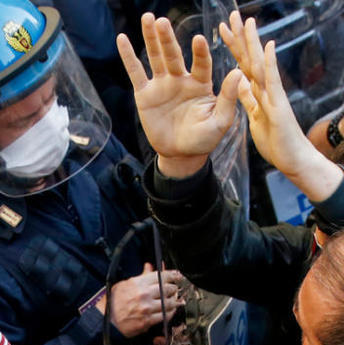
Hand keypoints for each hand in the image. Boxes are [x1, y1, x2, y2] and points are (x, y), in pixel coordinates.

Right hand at [100, 263, 183, 336]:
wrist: (105, 320)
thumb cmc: (112, 302)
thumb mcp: (124, 285)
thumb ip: (140, 276)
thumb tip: (149, 267)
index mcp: (137, 283)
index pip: (160, 276)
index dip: (172, 275)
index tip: (177, 276)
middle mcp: (143, 294)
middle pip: (167, 289)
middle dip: (174, 288)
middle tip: (174, 289)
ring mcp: (146, 308)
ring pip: (169, 303)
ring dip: (174, 301)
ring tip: (175, 300)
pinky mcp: (147, 321)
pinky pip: (165, 315)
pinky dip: (170, 312)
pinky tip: (169, 310)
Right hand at [117, 13, 240, 177]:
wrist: (181, 154)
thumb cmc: (204, 139)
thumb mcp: (220, 121)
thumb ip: (227, 97)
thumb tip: (238, 73)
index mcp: (201, 84)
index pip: (201, 63)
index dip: (199, 52)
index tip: (198, 39)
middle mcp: (181, 79)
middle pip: (173, 54)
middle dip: (168, 38)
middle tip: (162, 21)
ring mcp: (162, 84)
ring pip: (155, 57)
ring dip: (151, 38)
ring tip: (148, 18)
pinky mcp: (145, 94)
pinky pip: (135, 72)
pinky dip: (128, 56)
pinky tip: (122, 39)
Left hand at [219, 12, 342, 201]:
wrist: (292, 158)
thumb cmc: (275, 140)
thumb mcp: (254, 117)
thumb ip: (248, 99)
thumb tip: (240, 83)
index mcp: (257, 91)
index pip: (242, 63)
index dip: (233, 46)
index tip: (222, 29)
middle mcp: (265, 88)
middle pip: (250, 58)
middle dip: (240, 37)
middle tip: (233, 15)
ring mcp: (272, 94)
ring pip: (259, 64)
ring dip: (253, 43)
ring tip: (247, 22)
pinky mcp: (277, 104)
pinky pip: (271, 82)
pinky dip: (268, 64)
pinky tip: (265, 47)